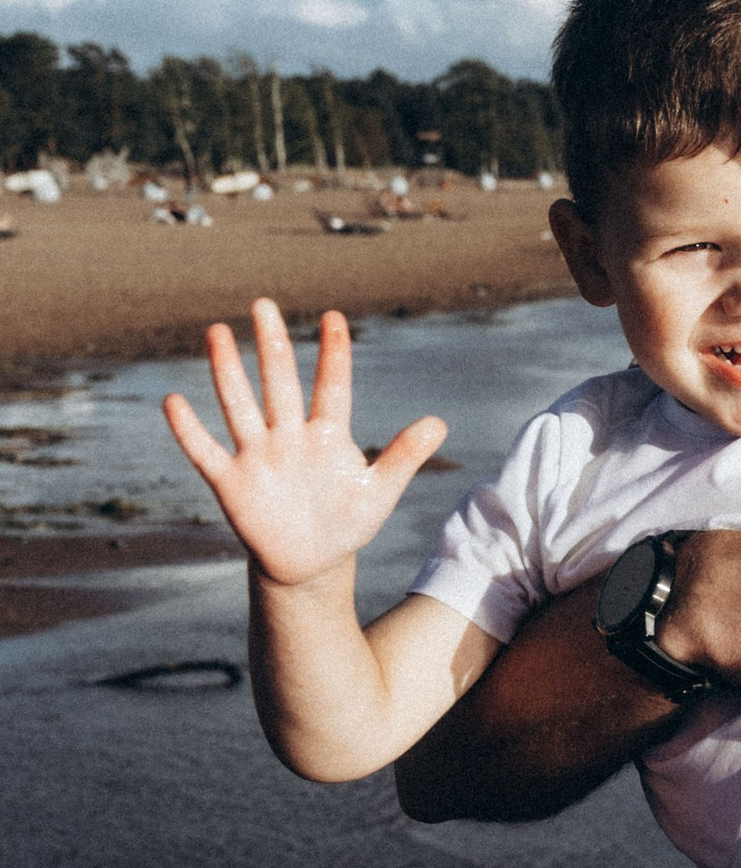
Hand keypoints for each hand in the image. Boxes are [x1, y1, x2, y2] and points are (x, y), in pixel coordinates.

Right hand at [164, 301, 447, 586]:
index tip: (335, 318)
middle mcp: (289, 436)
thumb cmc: (347, 522)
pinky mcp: (231, 483)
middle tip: (263, 303)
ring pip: (240, 406)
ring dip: (227, 371)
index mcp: (328, 435)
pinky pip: (206, 452)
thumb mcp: (379, 491)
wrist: (311, 564)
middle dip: (272, 345)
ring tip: (217, 332)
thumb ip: (404, 456)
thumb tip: (439, 422)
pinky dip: (189, 430)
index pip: (331, 387)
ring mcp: (258, 456)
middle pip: (279, 383)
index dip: (333, 355)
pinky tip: (174, 400)